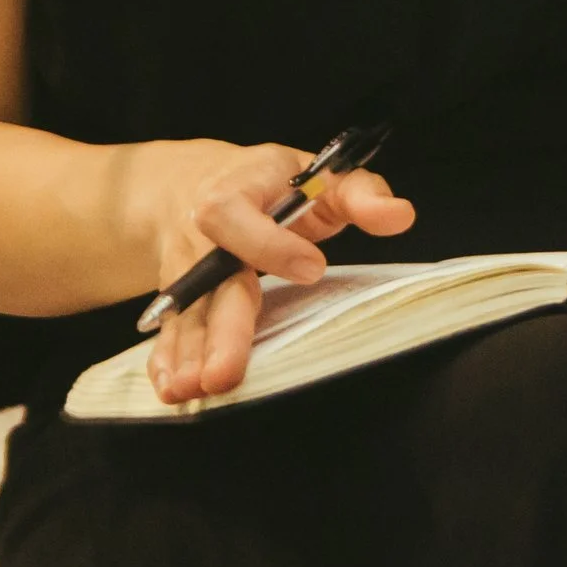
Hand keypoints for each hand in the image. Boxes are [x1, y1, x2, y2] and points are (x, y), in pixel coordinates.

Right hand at [139, 140, 414, 405]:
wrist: (197, 183)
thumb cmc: (271, 183)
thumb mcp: (318, 175)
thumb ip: (360, 193)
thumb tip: (400, 215)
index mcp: (235, 194)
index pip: (239, 217)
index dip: (272, 244)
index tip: (312, 269)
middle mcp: (201, 236)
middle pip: (211, 284)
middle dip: (219, 329)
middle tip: (225, 373)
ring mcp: (185, 273)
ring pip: (187, 316)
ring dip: (187, 356)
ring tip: (193, 391)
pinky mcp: (179, 300)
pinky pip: (170, 330)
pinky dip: (167, 359)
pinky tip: (171, 387)